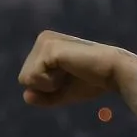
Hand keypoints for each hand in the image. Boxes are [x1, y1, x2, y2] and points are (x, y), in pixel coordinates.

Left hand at [18, 30, 136, 106]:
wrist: (113, 73)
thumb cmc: (91, 82)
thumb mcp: (62, 93)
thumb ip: (43, 97)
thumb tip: (25, 96)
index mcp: (44, 46)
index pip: (27, 79)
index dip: (46, 88)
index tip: (68, 78)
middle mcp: (43, 39)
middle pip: (24, 78)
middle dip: (46, 87)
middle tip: (70, 76)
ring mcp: (45, 41)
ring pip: (26, 78)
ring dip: (49, 85)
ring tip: (70, 72)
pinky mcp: (49, 47)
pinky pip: (34, 77)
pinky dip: (51, 82)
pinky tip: (69, 70)